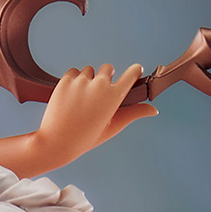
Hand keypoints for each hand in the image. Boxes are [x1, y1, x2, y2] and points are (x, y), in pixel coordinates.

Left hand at [36, 63, 154, 163]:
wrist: (57, 142)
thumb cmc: (87, 138)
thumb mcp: (113, 127)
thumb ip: (133, 113)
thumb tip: (154, 110)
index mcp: (114, 96)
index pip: (131, 73)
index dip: (134, 72)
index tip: (135, 71)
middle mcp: (100, 85)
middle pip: (108, 69)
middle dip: (105, 79)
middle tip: (97, 98)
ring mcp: (82, 81)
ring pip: (89, 71)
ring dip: (87, 81)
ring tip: (81, 102)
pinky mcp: (66, 80)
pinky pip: (74, 72)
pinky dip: (73, 81)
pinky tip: (70, 99)